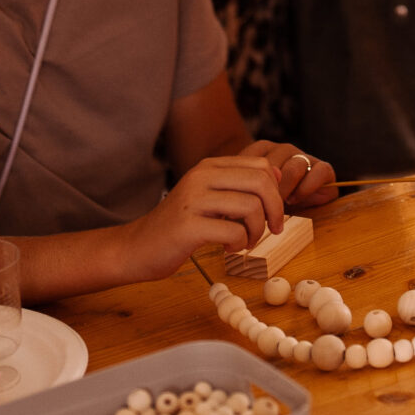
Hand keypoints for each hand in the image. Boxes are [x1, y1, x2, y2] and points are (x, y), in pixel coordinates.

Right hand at [121, 155, 289, 281]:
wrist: (137, 247)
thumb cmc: (179, 225)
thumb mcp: (209, 197)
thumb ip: (238, 184)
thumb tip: (276, 173)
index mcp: (209, 166)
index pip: (261, 165)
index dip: (276, 192)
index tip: (273, 214)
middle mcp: (201, 176)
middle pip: (261, 182)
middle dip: (275, 210)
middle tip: (272, 230)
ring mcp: (193, 199)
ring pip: (251, 207)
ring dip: (256, 231)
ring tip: (244, 242)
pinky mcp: (188, 226)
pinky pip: (233, 231)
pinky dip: (239, 243)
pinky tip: (228, 248)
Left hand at [238, 140, 338, 209]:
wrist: (301, 214)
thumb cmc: (269, 206)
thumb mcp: (249, 199)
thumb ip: (238, 195)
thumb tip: (223, 208)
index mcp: (264, 151)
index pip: (253, 158)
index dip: (248, 182)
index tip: (242, 202)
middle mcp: (284, 150)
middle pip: (274, 163)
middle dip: (266, 190)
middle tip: (260, 210)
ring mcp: (304, 157)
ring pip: (295, 167)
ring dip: (286, 190)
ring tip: (279, 206)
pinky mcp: (324, 168)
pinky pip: (319, 171)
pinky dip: (307, 188)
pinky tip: (296, 200)